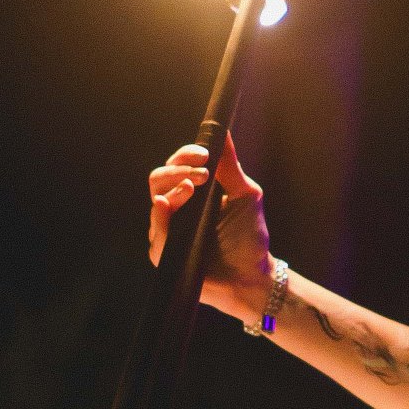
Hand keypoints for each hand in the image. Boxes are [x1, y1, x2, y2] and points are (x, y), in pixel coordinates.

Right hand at [148, 135, 272, 320]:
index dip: (185, 155)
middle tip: (202, 172)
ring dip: (172, 185)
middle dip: (178, 169)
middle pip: (159, 178)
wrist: (253, 276)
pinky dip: (160, 215)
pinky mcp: (165, 253)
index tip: (203, 153)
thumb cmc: (249, 238)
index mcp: (193, 194)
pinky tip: (167, 204)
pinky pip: (156, 231)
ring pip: (155, 198)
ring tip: (192, 186)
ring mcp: (168, 231)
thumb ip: (230, 166)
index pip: (177, 166)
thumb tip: (223, 131)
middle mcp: (176, 210)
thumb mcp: (245, 195)